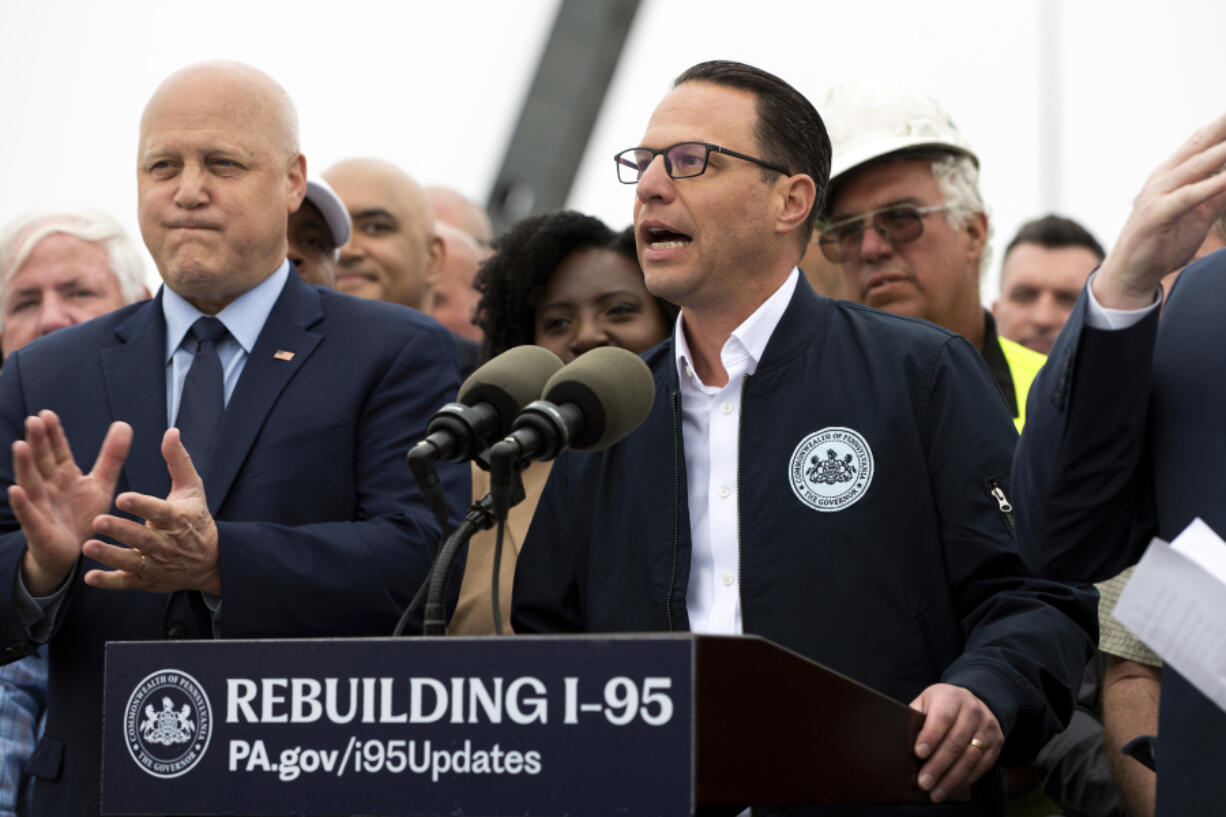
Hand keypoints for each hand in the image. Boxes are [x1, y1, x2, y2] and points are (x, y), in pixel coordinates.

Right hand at [10, 411, 130, 595]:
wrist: (73, 551)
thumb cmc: (83, 514)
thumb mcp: (101, 483)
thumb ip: (111, 457)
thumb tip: (123, 424)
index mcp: (63, 474)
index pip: (57, 450)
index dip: (53, 433)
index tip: (47, 414)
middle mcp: (48, 486)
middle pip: (42, 461)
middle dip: (38, 442)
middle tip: (34, 420)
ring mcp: (40, 505)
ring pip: (31, 482)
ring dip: (25, 465)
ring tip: (20, 445)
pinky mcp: (38, 527)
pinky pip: (28, 514)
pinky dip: (21, 502)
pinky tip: (16, 490)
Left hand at [82, 428, 220, 594]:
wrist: (211, 560)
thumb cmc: (195, 518)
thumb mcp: (192, 488)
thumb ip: (178, 461)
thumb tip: (171, 431)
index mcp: (176, 518)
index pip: (158, 511)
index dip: (141, 505)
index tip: (122, 497)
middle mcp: (166, 543)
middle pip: (142, 538)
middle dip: (120, 530)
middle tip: (98, 521)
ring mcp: (156, 563)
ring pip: (131, 560)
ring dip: (110, 555)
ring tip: (88, 546)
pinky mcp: (147, 580)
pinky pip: (126, 582)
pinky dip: (108, 582)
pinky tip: (90, 577)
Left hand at [909, 683, 1002, 802]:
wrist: (974, 701)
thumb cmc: (942, 705)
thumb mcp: (926, 701)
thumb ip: (916, 718)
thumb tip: (903, 744)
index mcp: (951, 697)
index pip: (942, 717)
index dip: (931, 736)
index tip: (919, 753)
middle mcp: (972, 711)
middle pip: (956, 741)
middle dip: (938, 765)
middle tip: (924, 782)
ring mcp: (987, 728)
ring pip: (970, 757)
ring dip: (952, 779)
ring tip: (936, 793)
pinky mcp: (996, 744)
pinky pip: (981, 766)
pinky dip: (965, 780)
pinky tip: (951, 789)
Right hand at [1095, 111, 1225, 308]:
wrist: (1131, 273)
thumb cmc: (1164, 241)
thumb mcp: (1201, 214)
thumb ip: (1219, 194)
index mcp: (1174, 173)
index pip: (1203, 141)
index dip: (1223, 125)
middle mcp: (1164, 177)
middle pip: (1199, 144)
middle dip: (1223, 126)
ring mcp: (1157, 194)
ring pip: (1194, 167)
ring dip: (1221, 151)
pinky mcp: (1155, 215)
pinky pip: (1185, 198)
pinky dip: (1207, 187)